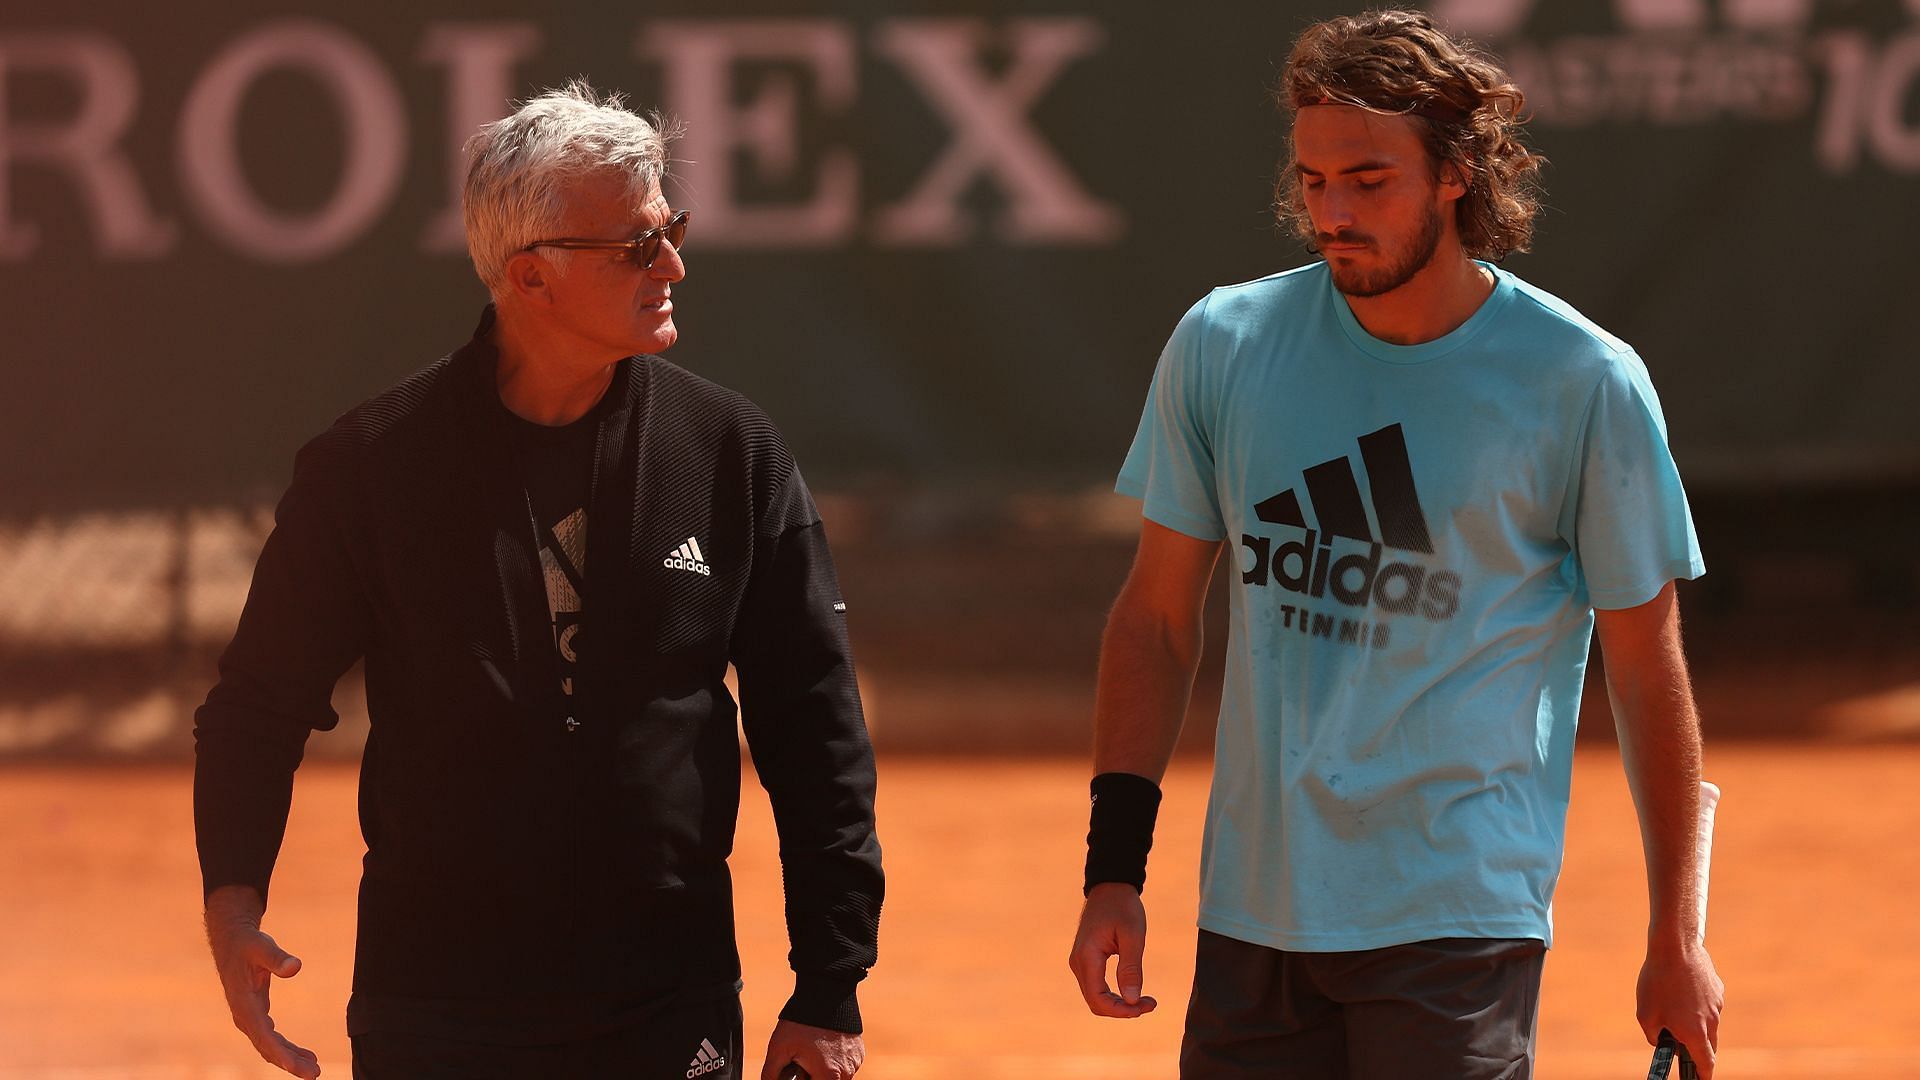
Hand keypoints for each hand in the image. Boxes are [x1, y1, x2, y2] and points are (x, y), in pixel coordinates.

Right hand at [205, 885, 319, 1078]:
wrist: (231, 942)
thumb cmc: (248, 944)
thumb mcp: (262, 946)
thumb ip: (278, 958)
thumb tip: (296, 967)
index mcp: (244, 1004)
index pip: (264, 1036)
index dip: (282, 1053)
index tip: (299, 1068)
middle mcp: (244, 1016)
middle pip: (267, 1047)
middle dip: (290, 1062)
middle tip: (314, 1074)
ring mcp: (248, 1018)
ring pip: (269, 1046)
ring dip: (289, 1059)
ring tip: (314, 1069)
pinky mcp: (255, 1015)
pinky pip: (271, 1038)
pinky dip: (286, 1049)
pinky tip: (304, 1055)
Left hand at [760, 1018, 862, 1079]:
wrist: (826, 992)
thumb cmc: (802, 1022)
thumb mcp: (779, 1048)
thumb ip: (771, 1073)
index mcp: (829, 1076)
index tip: (798, 1072)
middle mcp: (846, 1072)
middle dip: (813, 1076)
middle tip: (803, 1060)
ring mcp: (855, 1061)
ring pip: (837, 1076)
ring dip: (824, 1070)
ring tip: (812, 1050)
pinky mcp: (859, 1051)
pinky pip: (845, 1064)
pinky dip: (835, 1060)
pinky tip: (824, 1044)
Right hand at [1067, 882, 1156, 1017]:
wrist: (1110, 886)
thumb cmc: (1123, 907)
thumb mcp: (1133, 936)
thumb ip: (1131, 969)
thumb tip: (1132, 1001)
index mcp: (1087, 956)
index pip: (1098, 999)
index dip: (1121, 1010)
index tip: (1146, 1006)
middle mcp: (1078, 962)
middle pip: (1096, 1002)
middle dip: (1123, 1009)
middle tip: (1151, 1003)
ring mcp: (1079, 962)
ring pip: (1095, 997)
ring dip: (1119, 1004)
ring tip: (1145, 1000)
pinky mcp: (1085, 960)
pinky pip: (1096, 987)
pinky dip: (1114, 995)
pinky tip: (1132, 991)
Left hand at [1637, 938, 1723, 1078]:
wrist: (1675, 947)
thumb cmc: (1657, 982)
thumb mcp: (1645, 1015)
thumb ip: (1654, 1036)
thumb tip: (1661, 1041)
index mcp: (1695, 1033)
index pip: (1705, 1064)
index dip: (1702, 1076)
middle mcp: (1712, 1022)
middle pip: (1707, 1045)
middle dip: (1694, 1048)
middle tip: (1676, 1042)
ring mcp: (1717, 1005)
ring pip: (1708, 1023)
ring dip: (1693, 1022)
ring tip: (1671, 1005)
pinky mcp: (1717, 989)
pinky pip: (1707, 1004)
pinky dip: (1696, 1004)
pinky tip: (1680, 989)